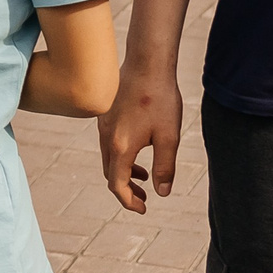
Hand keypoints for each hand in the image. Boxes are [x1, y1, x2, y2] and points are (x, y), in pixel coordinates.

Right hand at [98, 64, 183, 213]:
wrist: (146, 63)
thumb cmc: (160, 99)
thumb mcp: (169, 137)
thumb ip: (165, 168)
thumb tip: (162, 192)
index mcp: (121, 147)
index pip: (117, 185)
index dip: (129, 201)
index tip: (144, 209)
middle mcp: (107, 137)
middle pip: (110, 174)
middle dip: (126, 189)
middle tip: (145, 198)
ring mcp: (103, 125)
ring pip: (108, 158)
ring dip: (124, 172)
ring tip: (145, 176)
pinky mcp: (106, 114)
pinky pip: (109, 143)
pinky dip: (121, 156)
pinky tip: (140, 149)